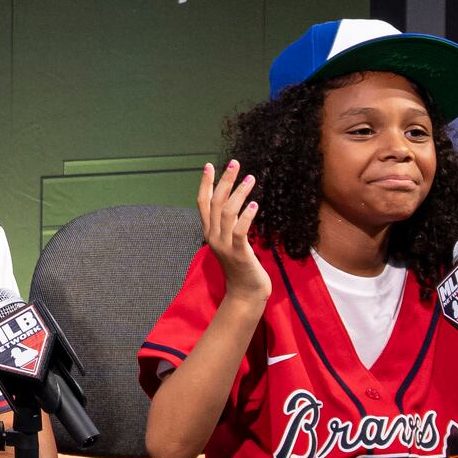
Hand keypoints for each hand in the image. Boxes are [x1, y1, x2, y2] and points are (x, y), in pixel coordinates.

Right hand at [195, 160, 267, 304]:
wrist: (245, 294)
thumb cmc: (241, 267)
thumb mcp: (231, 242)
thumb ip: (228, 225)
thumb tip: (235, 205)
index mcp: (210, 233)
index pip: (203, 203)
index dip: (205, 184)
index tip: (209, 165)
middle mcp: (213, 237)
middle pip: (215, 203)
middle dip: (224, 181)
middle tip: (234, 164)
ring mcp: (225, 245)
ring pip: (227, 213)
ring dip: (239, 193)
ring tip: (250, 179)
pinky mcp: (239, 253)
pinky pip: (240, 231)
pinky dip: (246, 217)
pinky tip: (254, 204)